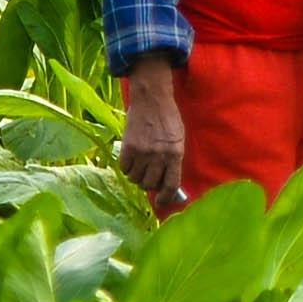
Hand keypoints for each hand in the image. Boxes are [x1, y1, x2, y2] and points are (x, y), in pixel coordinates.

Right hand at [114, 61, 187, 207]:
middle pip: (150, 185)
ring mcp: (142, 152)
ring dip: (137, 177)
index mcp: (175, 154)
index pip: (171, 185)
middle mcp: (159, 155)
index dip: (166, 198)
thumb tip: (167, 185)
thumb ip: (173, 162)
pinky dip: (127, 168)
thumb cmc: (168, 119)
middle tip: (149, 178)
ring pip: (135, 179)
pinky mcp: (128, 147)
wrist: (152, 99)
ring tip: (140, 167)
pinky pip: (124, 169)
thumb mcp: (178, 140)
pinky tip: (131, 160)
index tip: (162, 202)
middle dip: (149, 185)